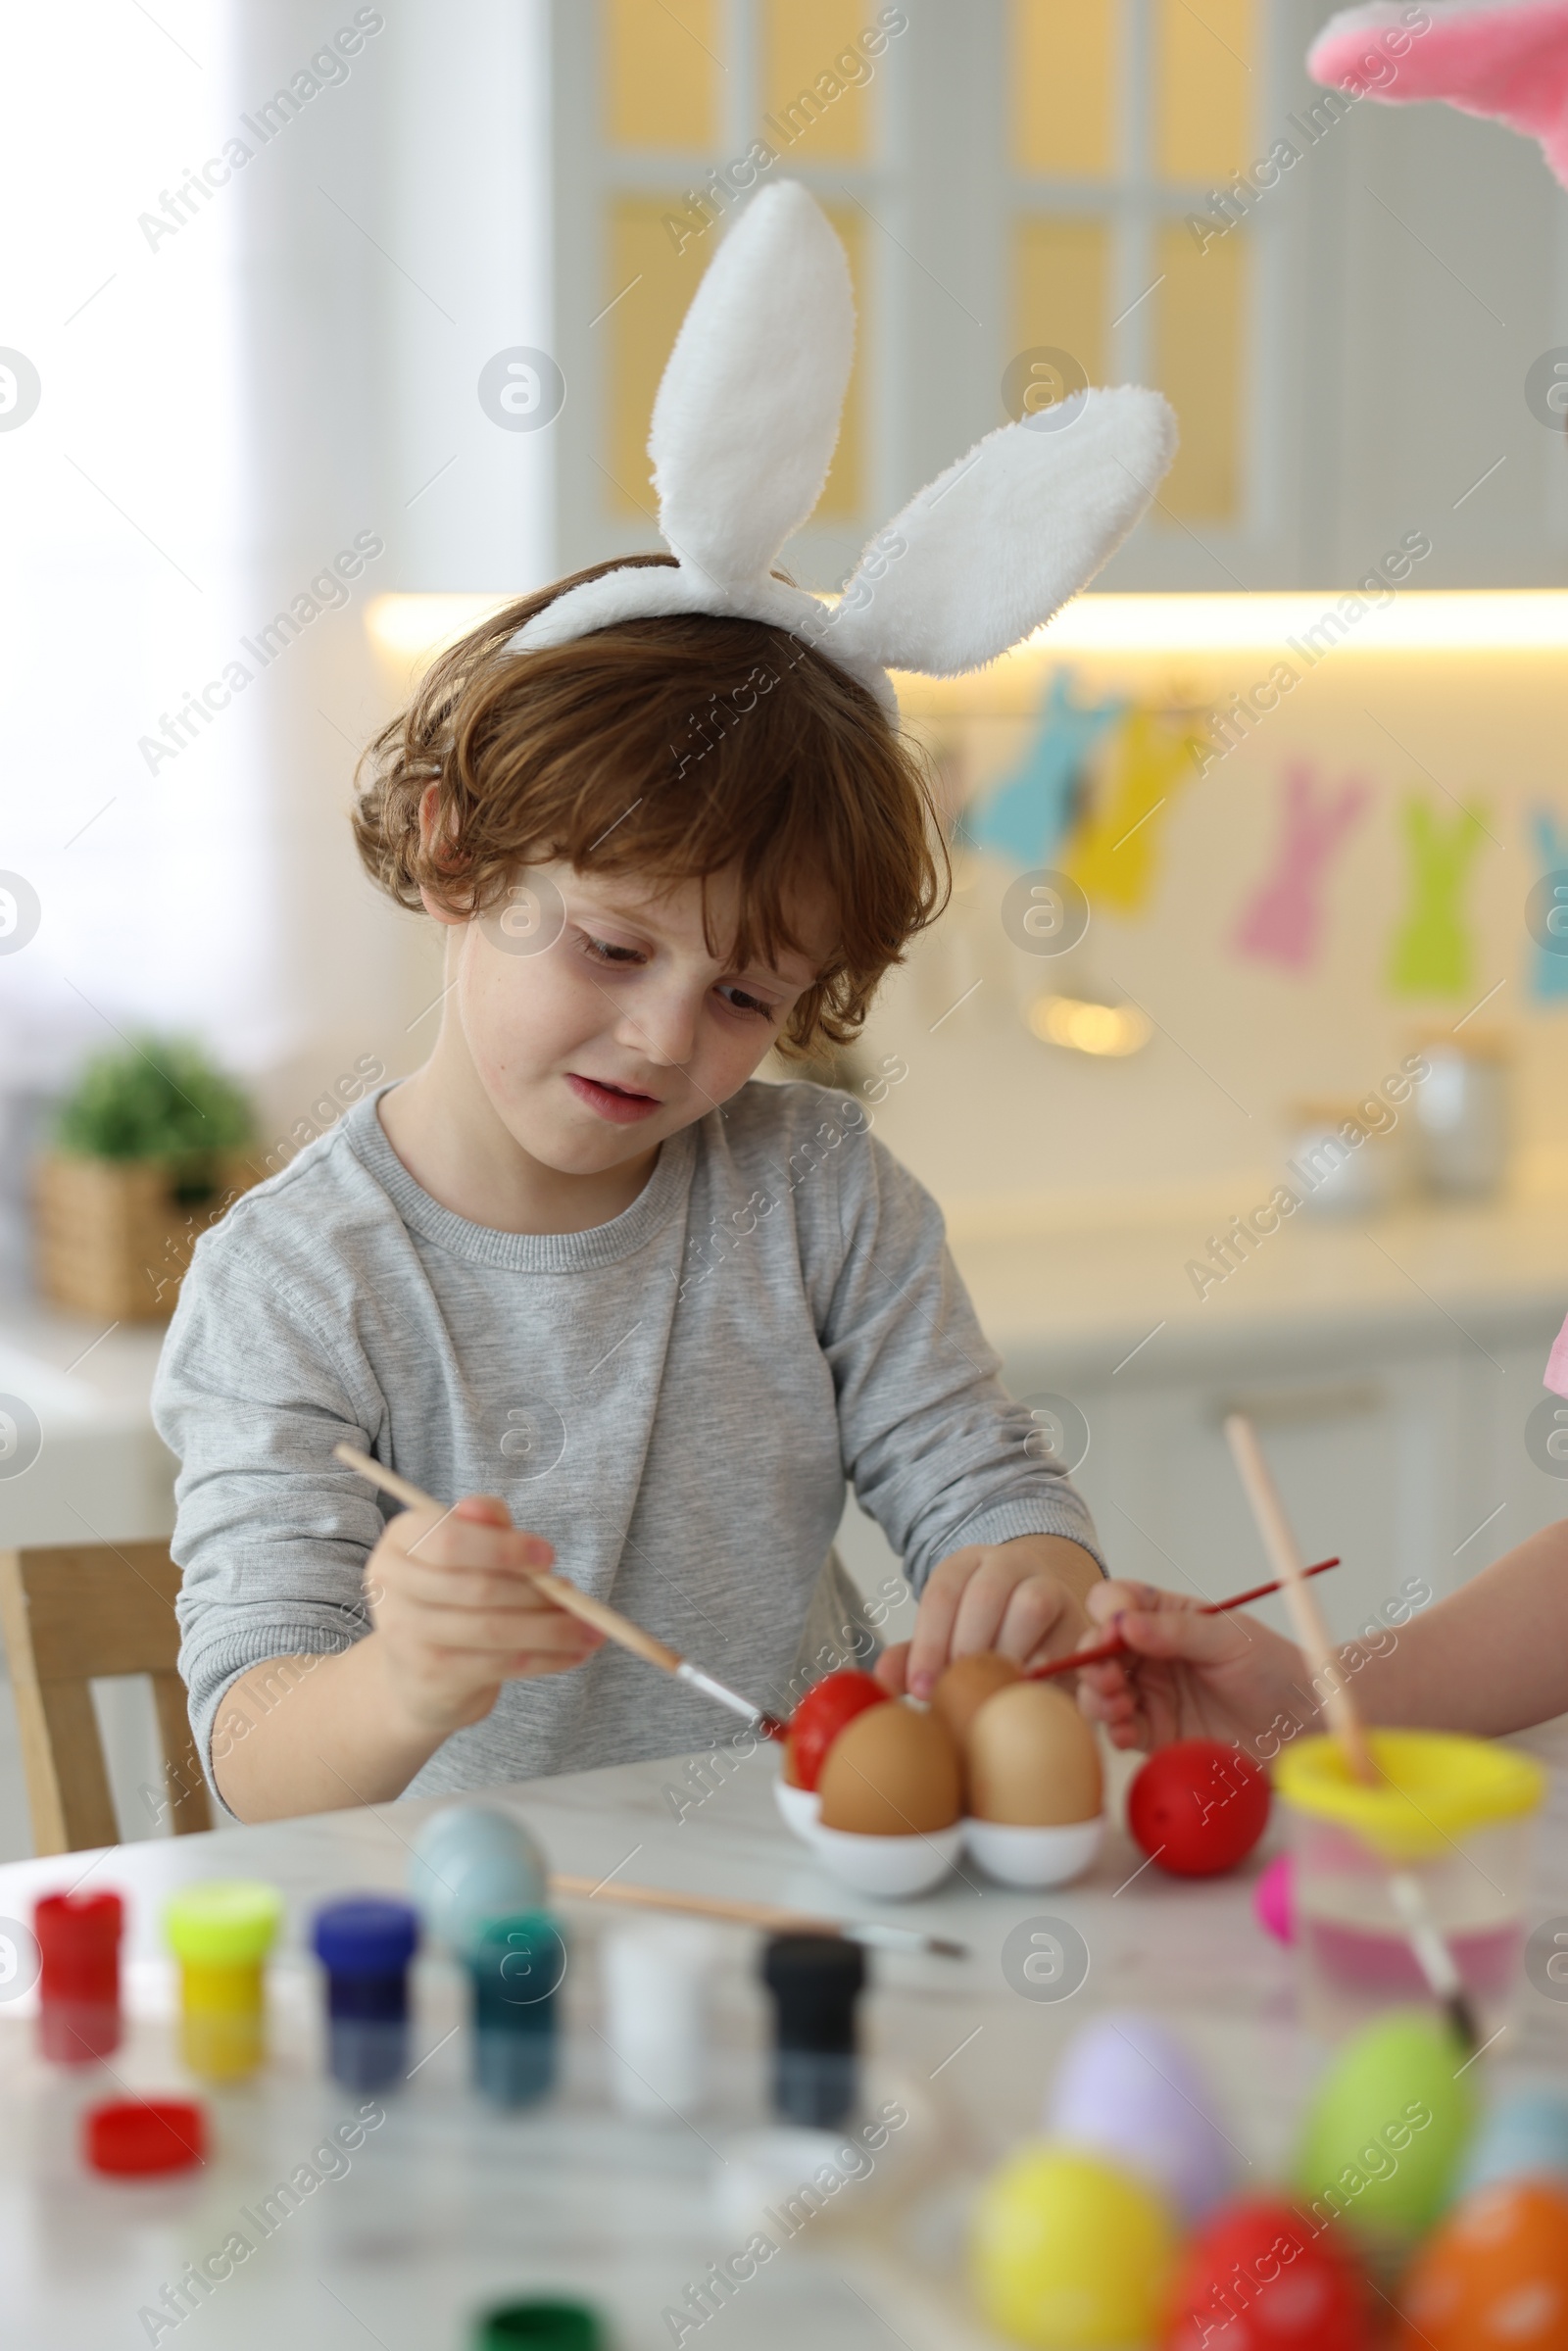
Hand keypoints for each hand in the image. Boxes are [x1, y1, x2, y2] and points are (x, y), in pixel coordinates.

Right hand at [365, 1494, 603, 1736]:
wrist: (417, 1670)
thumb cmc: (454, 1592)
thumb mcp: (469, 1549)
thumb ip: (485, 1525)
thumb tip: (485, 1507)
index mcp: (401, 1540)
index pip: (449, 1540)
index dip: (505, 1548)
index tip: (549, 1556)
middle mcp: (392, 1586)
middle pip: (477, 1587)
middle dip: (538, 1594)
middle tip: (579, 1599)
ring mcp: (406, 1634)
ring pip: (494, 1629)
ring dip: (553, 1631)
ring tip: (590, 1630)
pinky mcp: (430, 1674)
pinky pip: (500, 1664)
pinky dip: (546, 1659)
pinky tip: (573, 1654)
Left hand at [874, 1535, 1097, 1699]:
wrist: (1044, 1624)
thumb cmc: (984, 1635)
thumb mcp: (946, 1637)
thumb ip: (914, 1657)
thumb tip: (884, 1681)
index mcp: (967, 1564)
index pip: (942, 1592)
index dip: (929, 1643)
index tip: (921, 1689)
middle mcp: (1010, 1563)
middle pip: (985, 1594)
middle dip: (967, 1647)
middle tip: (957, 1690)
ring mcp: (1049, 1585)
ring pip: (1032, 1604)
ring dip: (1009, 1651)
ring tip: (994, 1686)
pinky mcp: (1080, 1618)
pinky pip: (1068, 1638)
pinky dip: (1045, 1668)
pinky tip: (1027, 1691)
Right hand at [1073, 1579, 1314, 1756]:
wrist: (1305, 1725)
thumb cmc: (1276, 1670)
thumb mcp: (1229, 1638)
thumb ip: (1176, 1631)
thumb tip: (1124, 1624)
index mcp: (1167, 1617)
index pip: (1118, 1603)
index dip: (1109, 1612)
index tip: (1116, 1628)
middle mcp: (1152, 1654)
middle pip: (1099, 1648)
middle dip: (1092, 1659)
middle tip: (1108, 1675)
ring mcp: (1153, 1694)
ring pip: (1101, 1690)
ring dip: (1096, 1695)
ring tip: (1116, 1704)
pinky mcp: (1158, 1734)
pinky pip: (1121, 1730)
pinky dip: (1113, 1730)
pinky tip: (1124, 1731)